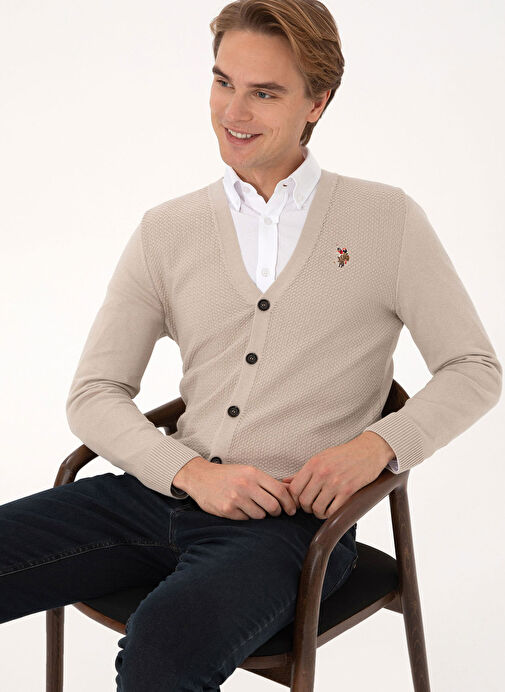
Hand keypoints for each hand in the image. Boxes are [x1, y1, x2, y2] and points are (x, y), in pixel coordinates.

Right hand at [176, 459, 298, 519]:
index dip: (289, 503)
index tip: (292, 509)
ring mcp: (235, 498)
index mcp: (253, 473)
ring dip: (261, 515)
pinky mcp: (227, 510)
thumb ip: (269, 482)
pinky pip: (246, 520)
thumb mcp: (248, 472)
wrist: (200, 477)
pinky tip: (240, 509)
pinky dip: (246, 517)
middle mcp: (245, 485)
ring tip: (254, 508)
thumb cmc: (228, 475)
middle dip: (277, 512)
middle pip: (273, 506)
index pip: (280, 491)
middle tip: (275, 513)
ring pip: (260, 515)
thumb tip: (291, 489)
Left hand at [281, 432, 393, 519]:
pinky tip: (332, 509)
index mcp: (313, 464)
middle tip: (312, 506)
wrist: (369, 450)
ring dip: (318, 512)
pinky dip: (330, 514)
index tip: (301, 501)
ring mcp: (335, 482)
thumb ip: (303, 472)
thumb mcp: (321, 458)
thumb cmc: (343, 455)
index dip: (295, 499)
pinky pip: (332, 511)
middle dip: (306, 508)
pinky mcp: (348, 491)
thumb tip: (285, 482)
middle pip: (304, 501)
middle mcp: (322, 473)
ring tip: (323, 508)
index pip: (294, 489)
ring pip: (317, 508)